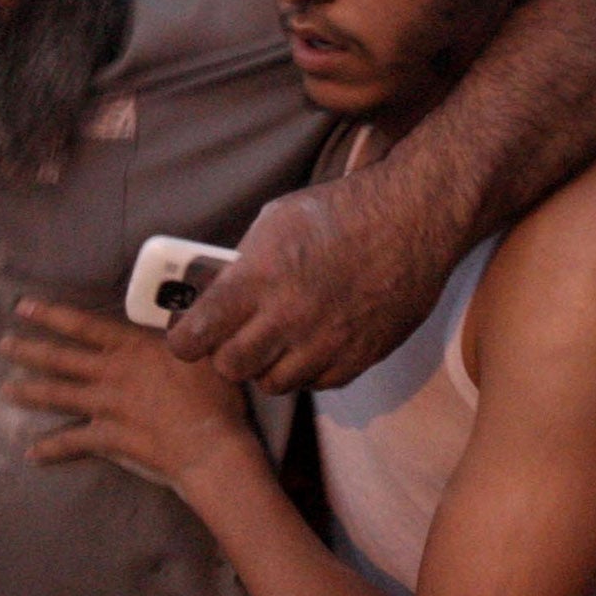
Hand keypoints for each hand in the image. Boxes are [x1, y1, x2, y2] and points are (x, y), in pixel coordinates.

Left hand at [0, 299, 254, 491]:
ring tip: (6, 391)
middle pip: (61, 359)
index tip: (24, 308)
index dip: (52, 315)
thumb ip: (182, 329)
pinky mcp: (107, 439)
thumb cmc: (214, 397)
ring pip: (58, 396)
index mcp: (131, 348)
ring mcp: (105, 407)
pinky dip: (50, 449)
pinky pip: (72, 443)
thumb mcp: (202, 351)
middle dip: (29, 351)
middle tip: (4, 345)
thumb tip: (177, 307)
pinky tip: (31, 454)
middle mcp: (110, 374)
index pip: (84, 326)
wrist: (210, 446)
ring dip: (30, 392)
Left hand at [169, 178, 443, 392]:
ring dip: (267, 365)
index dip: (183, 342)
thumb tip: (212, 293)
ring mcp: (326, 343)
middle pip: (231, 368)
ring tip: (276, 339)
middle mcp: (288, 318)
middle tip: (232, 337)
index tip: (185, 338)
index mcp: (258, 280)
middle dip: (225, 354)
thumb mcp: (274, 222)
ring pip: (273, 383)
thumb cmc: (340, 212)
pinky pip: (316, 384)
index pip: (196, 336)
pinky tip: (312, 341)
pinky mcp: (359, 357)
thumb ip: (241, 265)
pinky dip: (308, 369)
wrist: (412, 218)